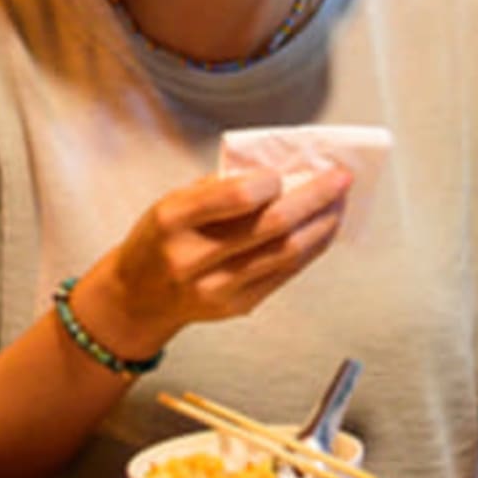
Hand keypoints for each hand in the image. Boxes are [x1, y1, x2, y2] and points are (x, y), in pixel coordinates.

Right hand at [83, 168, 356, 355]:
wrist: (136, 298)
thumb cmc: (159, 238)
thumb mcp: (173, 201)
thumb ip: (221, 187)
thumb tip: (283, 170)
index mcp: (172, 220)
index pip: (235, 198)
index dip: (271, 181)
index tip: (287, 171)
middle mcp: (193, 258)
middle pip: (272, 226)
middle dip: (315, 198)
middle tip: (341, 178)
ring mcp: (217, 288)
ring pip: (286, 252)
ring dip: (321, 224)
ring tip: (339, 203)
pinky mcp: (238, 306)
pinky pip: (286, 273)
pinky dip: (311, 248)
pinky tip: (322, 229)